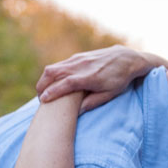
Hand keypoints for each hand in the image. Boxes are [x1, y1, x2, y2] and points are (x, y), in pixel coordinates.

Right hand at [36, 46, 167, 112]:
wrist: (126, 58)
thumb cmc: (120, 79)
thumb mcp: (110, 94)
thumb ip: (93, 102)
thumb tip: (77, 111)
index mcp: (88, 77)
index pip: (65, 83)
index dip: (52, 92)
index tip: (43, 100)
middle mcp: (81, 66)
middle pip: (53, 73)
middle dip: (42, 85)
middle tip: (40, 99)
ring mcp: (78, 59)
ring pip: (54, 67)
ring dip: (45, 79)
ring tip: (43, 92)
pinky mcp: (78, 56)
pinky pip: (59, 64)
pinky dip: (52, 74)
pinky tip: (52, 83)